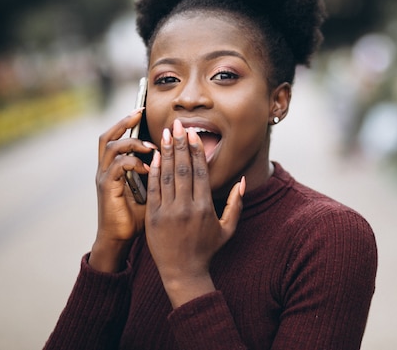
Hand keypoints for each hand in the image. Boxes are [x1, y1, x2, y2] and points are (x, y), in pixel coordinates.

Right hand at [91, 109, 155, 271]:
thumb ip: (161, 174)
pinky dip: (133, 162)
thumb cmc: (138, 215)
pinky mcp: (106, 188)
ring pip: (111, 146)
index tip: (145, 111)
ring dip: (132, 142)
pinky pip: (117, 166)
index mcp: (116, 166)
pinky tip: (149, 166)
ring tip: (152, 145)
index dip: (129, 122)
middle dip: (124, 121)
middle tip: (140, 111)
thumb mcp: (152, 190)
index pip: (120, 136)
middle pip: (108, 136)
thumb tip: (183, 160)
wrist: (121, 238)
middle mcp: (106, 168)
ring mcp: (104, 177)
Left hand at [145, 119, 244, 306]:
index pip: (200, 172)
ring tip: (165, 133)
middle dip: (180, 144)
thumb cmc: (207, 249)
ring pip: (168, 175)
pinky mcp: (154, 217)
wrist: (183, 272)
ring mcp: (168, 212)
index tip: (193, 134)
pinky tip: (155, 156)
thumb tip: (243, 181)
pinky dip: (154, 171)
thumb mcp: (227, 228)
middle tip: (177, 124)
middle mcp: (187, 207)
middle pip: (183, 169)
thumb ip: (236, 203)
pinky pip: (154, 189)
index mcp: (205, 207)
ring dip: (167, 152)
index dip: (196, 151)